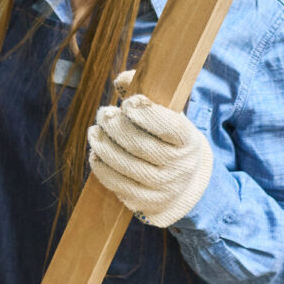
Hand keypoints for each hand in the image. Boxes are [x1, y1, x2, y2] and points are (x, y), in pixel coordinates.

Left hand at [87, 71, 213, 227]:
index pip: (169, 127)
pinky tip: (96, 153)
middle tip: (103, 114)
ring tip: (95, 131)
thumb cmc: (169, 142)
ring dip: (103, 145)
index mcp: (188, 142)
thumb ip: (147, 93)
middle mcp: (179, 167)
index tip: (129, 102)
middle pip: (140, 145)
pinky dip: (102, 167)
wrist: (185, 185)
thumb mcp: (170, 117)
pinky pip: (117, 185)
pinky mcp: (145, 204)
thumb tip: (122, 79)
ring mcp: (162, 188)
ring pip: (125, 165)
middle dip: (116, 127)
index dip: (146, 113)